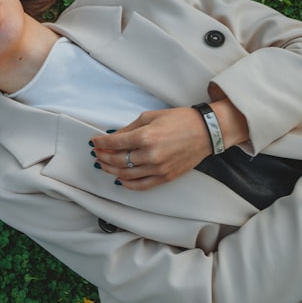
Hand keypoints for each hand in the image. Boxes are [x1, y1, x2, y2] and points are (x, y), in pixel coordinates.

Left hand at [91, 107, 213, 189]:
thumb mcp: (150, 117)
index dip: (101, 143)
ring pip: (126, 175)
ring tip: (104, 164)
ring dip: (111, 170)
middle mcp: (150, 155)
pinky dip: (127, 184)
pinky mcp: (165, 177)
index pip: (114, 143)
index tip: (95, 141)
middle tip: (97, 153)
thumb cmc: (180, 120)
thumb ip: (129, 129)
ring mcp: (158, 169)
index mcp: (145, 137)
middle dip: (103, 157)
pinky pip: (141, 185)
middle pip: (117, 160)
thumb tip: (113, 137)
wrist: (206, 132)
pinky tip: (120, 178)